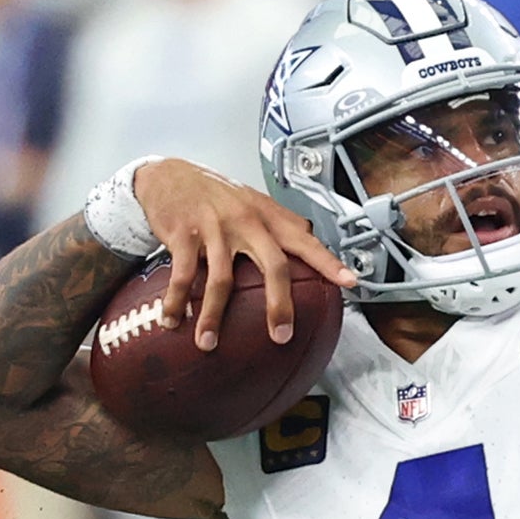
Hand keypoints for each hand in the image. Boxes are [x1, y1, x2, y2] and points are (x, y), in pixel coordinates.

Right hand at [130, 159, 357, 351]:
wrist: (169, 175)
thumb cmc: (215, 194)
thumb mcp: (253, 202)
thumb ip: (280, 221)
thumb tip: (312, 237)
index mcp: (267, 216)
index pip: (305, 240)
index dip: (329, 262)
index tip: (350, 283)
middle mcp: (246, 220)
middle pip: (273, 265)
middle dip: (279, 305)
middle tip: (281, 336)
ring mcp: (215, 227)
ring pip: (222, 280)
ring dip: (212, 317)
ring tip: (208, 344)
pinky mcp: (184, 234)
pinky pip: (183, 276)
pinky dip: (176, 302)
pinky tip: (172, 320)